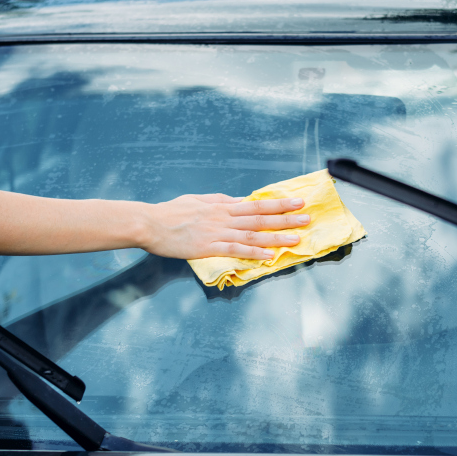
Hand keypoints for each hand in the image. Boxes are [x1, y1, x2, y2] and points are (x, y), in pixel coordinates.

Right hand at [141, 194, 309, 259]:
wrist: (150, 224)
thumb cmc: (171, 212)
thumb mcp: (198, 200)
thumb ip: (220, 200)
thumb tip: (240, 201)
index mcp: (222, 206)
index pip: (256, 204)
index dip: (278, 204)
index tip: (297, 202)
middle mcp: (224, 218)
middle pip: (260, 218)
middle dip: (285, 218)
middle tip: (306, 218)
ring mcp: (217, 233)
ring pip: (253, 234)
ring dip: (276, 237)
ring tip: (296, 239)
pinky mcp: (209, 247)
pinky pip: (235, 250)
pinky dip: (253, 253)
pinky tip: (268, 255)